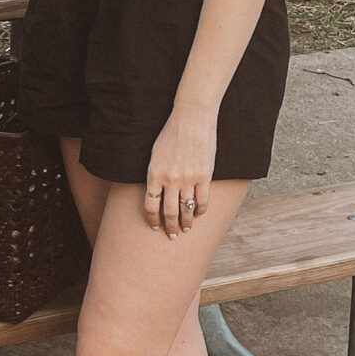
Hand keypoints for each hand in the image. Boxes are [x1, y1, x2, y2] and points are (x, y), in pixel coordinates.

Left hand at [144, 110, 216, 238]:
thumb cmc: (171, 135)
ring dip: (186, 222)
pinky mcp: (204, 176)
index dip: (152, 220)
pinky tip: (199, 214)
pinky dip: (200, 210)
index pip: (150, 206)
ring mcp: (188, 179)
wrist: (191, 119)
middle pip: (169, 212)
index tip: (155, 227)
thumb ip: (155, 175)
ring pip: (186, 209)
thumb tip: (156, 193)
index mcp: (154, 174)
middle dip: (170, 227)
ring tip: (186, 229)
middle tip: (172, 236)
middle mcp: (170, 180)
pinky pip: (202, 200)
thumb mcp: (155, 155)